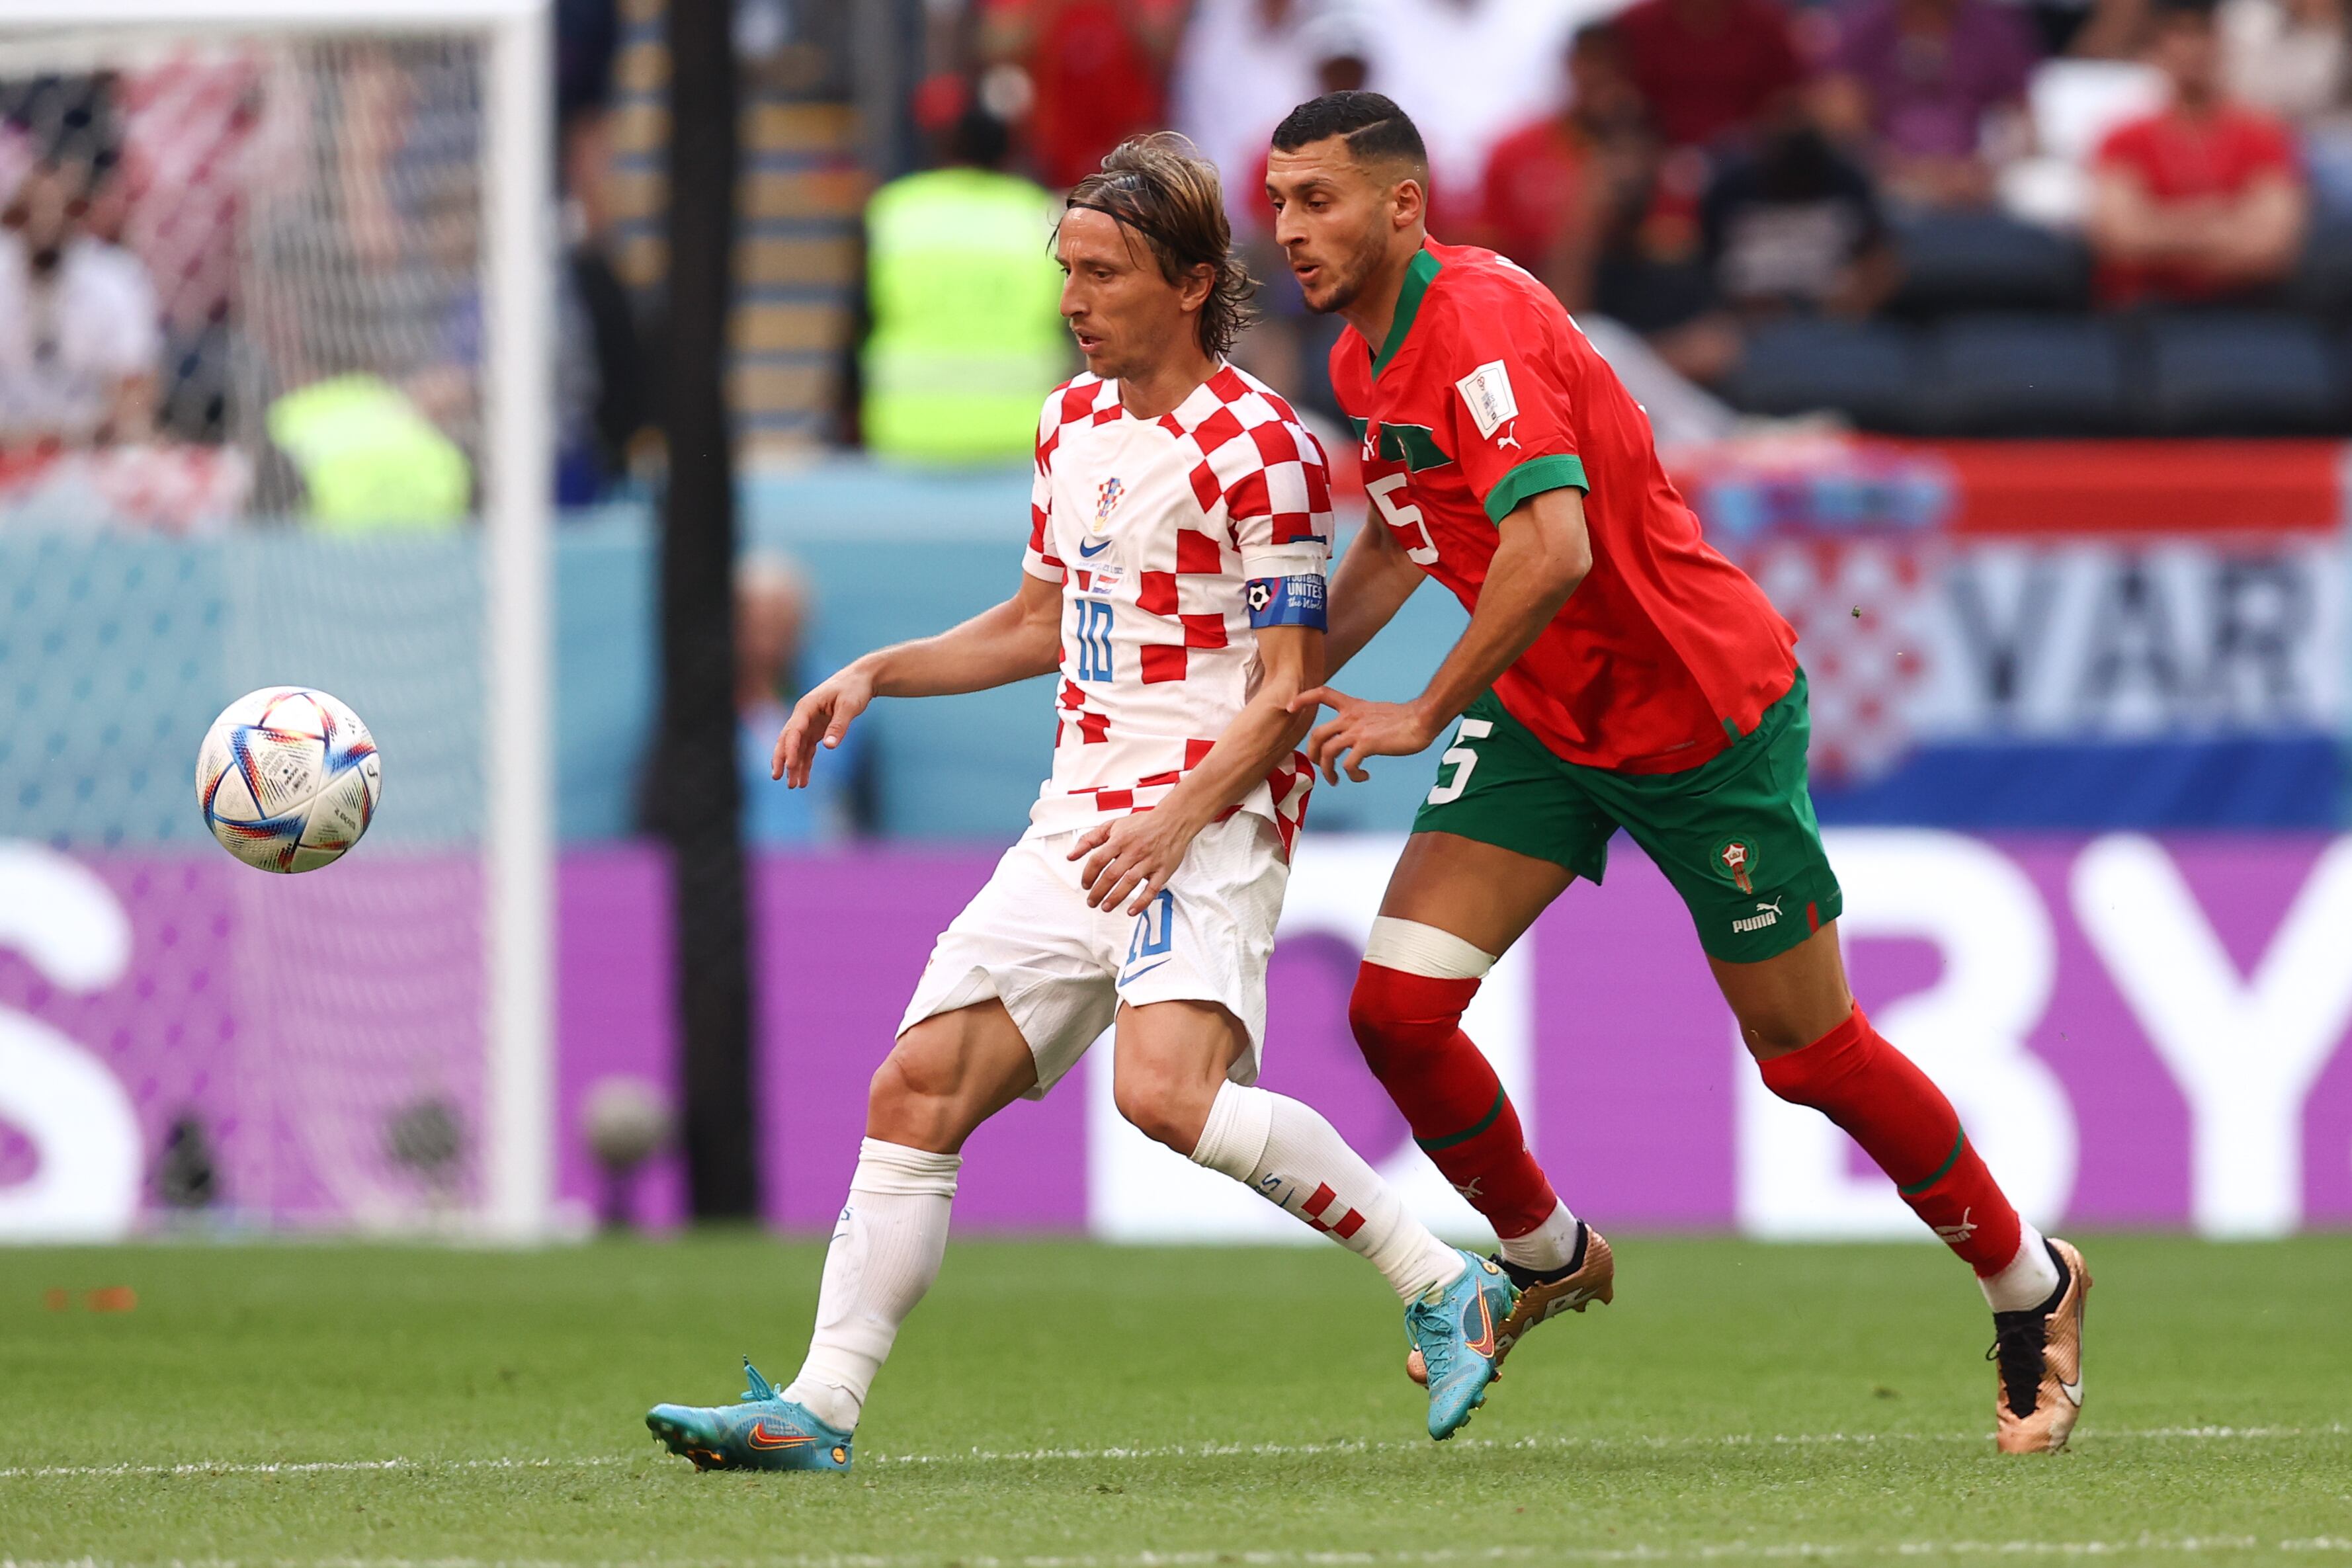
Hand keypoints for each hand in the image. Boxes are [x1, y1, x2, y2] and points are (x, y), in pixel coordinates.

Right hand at [773, 665, 874, 787]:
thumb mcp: (849, 706)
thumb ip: (839, 725)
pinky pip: (808, 749)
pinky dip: (805, 764)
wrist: (861, 679)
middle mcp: (804, 715)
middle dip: (781, 759)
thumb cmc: (854, 688)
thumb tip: (829, 746)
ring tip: (794, 786)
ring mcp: (809, 723)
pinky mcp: (817, 730)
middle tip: (777, 778)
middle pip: (787, 740)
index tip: (789, 766)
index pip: (793, 731)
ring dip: (794, 766)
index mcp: (806, 706)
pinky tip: (804, 780)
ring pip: (797, 748)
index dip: (789, 749)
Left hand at [1068, 809, 1200, 914]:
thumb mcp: (1113, 825)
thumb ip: (1090, 839)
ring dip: (1115, 898)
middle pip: (1111, 875)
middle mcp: (1134, 850)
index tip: (1085, 885)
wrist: (1173, 820)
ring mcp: (1149, 861)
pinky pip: (1152, 889)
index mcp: (1120, 839)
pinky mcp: (1163, 870)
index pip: (1098, 860)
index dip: (1088, 875)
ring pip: (1129, 883)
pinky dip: (1142, 902)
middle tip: (1091, 902)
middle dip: (1098, 891)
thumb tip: (1071, 856)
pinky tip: (1131, 910)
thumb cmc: (1142, 824)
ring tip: (1105, 907)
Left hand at [1289, 686, 1439, 783]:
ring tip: (1336, 780)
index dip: (1303, 699)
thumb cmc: (1406, 718)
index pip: (1322, 694)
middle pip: (1317, 733)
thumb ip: (1362, 719)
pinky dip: (1352, 775)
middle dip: (1311, 752)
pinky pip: (1349, 765)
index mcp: (1353, 706)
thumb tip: (1358, 734)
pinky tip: (1362, 776)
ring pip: (1327, 752)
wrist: (1422, 718)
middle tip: (1317, 765)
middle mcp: (1351, 717)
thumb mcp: (1376, 712)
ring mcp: (1357, 731)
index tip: (1290, 707)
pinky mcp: (1367, 744)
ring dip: (1327, 771)